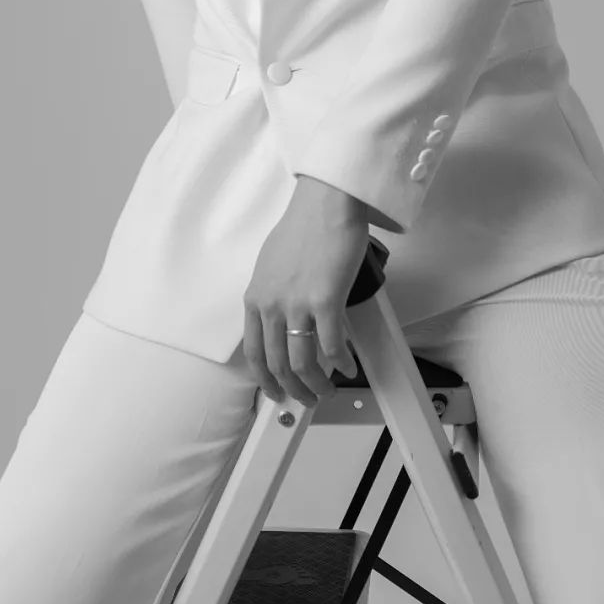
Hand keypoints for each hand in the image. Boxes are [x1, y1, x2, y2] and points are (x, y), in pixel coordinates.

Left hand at [243, 179, 366, 406]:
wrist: (326, 204)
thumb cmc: (303, 226)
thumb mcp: (271, 264)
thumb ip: (271, 294)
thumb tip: (282, 317)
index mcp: (255, 298)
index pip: (254, 353)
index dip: (266, 381)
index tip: (276, 393)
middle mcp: (271, 306)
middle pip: (278, 365)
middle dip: (294, 390)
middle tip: (307, 399)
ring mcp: (297, 305)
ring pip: (303, 363)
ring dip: (317, 384)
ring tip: (329, 390)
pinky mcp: (325, 301)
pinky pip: (332, 346)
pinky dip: (341, 364)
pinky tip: (349, 367)